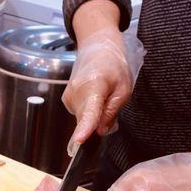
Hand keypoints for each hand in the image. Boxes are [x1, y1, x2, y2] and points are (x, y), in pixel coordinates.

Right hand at [62, 29, 144, 155]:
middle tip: (110, 102)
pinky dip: (88, 111)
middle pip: (86, 119)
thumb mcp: (124, 89)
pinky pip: (80, 113)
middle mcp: (76, 92)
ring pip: (83, 117)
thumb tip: (100, 130)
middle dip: (99, 120)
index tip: (79, 140)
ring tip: (102, 96)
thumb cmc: (113, 66)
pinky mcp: (66, 99)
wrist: (97, 49)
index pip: (89, 112)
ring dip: (95, 114)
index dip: (85, 128)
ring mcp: (69, 96)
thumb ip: (112, 111)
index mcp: (94, 85)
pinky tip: (94, 97)